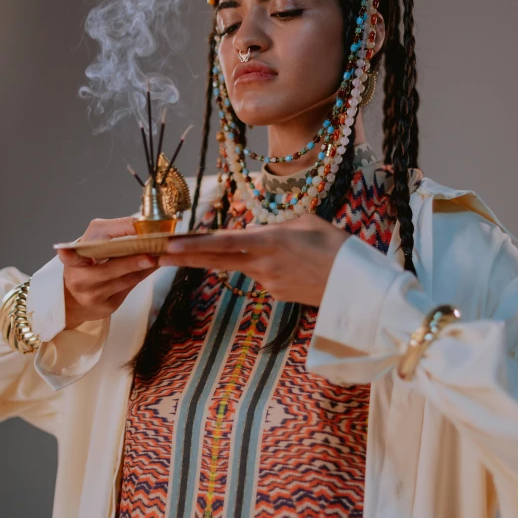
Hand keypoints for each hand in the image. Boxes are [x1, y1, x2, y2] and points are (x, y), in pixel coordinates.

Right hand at [56, 217, 158, 328]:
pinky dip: (144, 275)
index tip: (137, 226)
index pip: (93, 242)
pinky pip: (130, 288)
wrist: (72, 300)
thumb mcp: (91, 247)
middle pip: (109, 269)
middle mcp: (79, 276)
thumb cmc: (87, 265)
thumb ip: (113, 236)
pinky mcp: (105, 306)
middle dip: (132, 262)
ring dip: (145, 268)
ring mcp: (91, 294)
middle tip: (151, 255)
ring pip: (124, 280)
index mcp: (74, 254)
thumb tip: (143, 225)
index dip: (116, 233)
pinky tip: (154, 267)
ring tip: (161, 257)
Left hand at [157, 214, 349, 305]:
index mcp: (270, 242)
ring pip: (245, 265)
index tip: (168, 245)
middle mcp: (263, 264)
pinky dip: (268, 266)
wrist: (359, 288)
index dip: (193, 244)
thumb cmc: (339, 248)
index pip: (223, 243)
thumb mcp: (308, 223)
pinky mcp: (276, 295)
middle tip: (157, 255)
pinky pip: (264, 275)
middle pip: (216, 260)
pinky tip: (298, 263)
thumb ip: (277, 225)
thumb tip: (257, 231)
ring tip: (291, 251)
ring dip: (246, 256)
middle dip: (185, 257)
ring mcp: (268, 283)